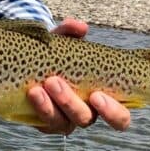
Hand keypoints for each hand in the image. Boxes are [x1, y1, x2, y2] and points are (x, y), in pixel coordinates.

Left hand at [26, 16, 130, 135]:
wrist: (30, 64)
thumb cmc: (58, 54)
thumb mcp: (63, 40)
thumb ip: (71, 31)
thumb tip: (80, 27)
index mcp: (102, 98)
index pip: (119, 117)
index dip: (112, 112)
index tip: (96, 95)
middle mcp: (86, 112)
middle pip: (87, 120)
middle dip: (71, 104)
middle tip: (55, 82)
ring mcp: (65, 120)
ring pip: (62, 123)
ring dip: (50, 106)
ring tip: (38, 87)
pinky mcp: (45, 124)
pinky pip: (44, 124)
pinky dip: (38, 107)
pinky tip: (31, 92)